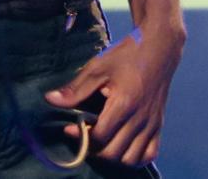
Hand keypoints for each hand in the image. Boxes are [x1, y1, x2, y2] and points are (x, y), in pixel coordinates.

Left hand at [45, 28, 181, 167]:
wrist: (158, 48)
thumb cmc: (127, 55)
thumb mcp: (98, 67)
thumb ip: (75, 88)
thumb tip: (49, 100)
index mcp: (124, 104)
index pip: (100, 136)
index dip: (81, 136)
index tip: (70, 127)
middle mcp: (140, 119)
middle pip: (113, 153)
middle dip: (94, 149)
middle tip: (84, 135)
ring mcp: (151, 124)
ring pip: (131, 159)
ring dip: (112, 156)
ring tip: (101, 141)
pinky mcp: (158, 125)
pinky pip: (149, 154)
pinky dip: (134, 157)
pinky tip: (122, 146)